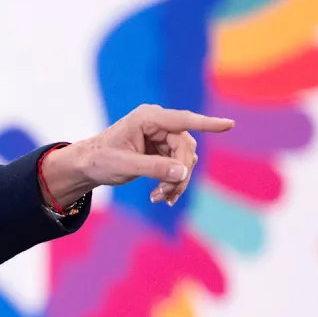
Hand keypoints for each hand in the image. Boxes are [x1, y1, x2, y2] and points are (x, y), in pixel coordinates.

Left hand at [40, 104, 235, 206]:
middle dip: (179, 173)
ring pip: (185, 159)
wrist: (87, 165)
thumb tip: (182, 172)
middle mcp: (157, 122)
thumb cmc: (100, 160)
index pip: (182, 120)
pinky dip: (172, 182)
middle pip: (186, 147)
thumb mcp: (124, 166)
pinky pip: (178, 165)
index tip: (230, 125)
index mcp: (147, 118)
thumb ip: (154, 168)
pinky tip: (162, 197)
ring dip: (176, 181)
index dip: (207, 124)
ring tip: (159, 198)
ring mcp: (161, 135)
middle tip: (166, 196)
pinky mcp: (162, 148)